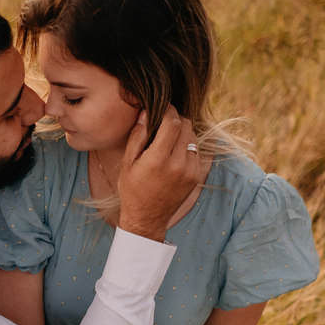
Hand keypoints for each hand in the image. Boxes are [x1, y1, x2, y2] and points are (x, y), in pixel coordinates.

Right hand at [115, 107, 199, 241]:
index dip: (168, 110)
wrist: (147, 218)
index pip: (172, 123)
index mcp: (158, 159)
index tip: (162, 107)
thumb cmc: (132, 189)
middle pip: (186, 126)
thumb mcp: (128, 162)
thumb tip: (146, 112)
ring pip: (193, 137)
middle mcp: (178, 164)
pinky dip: (187, 146)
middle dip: (176, 119)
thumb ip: (138, 136)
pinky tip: (174, 153)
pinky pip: (196, 151)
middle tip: (164, 122)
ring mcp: (190, 171)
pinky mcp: (196, 176)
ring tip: (168, 139)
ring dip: (182, 132)